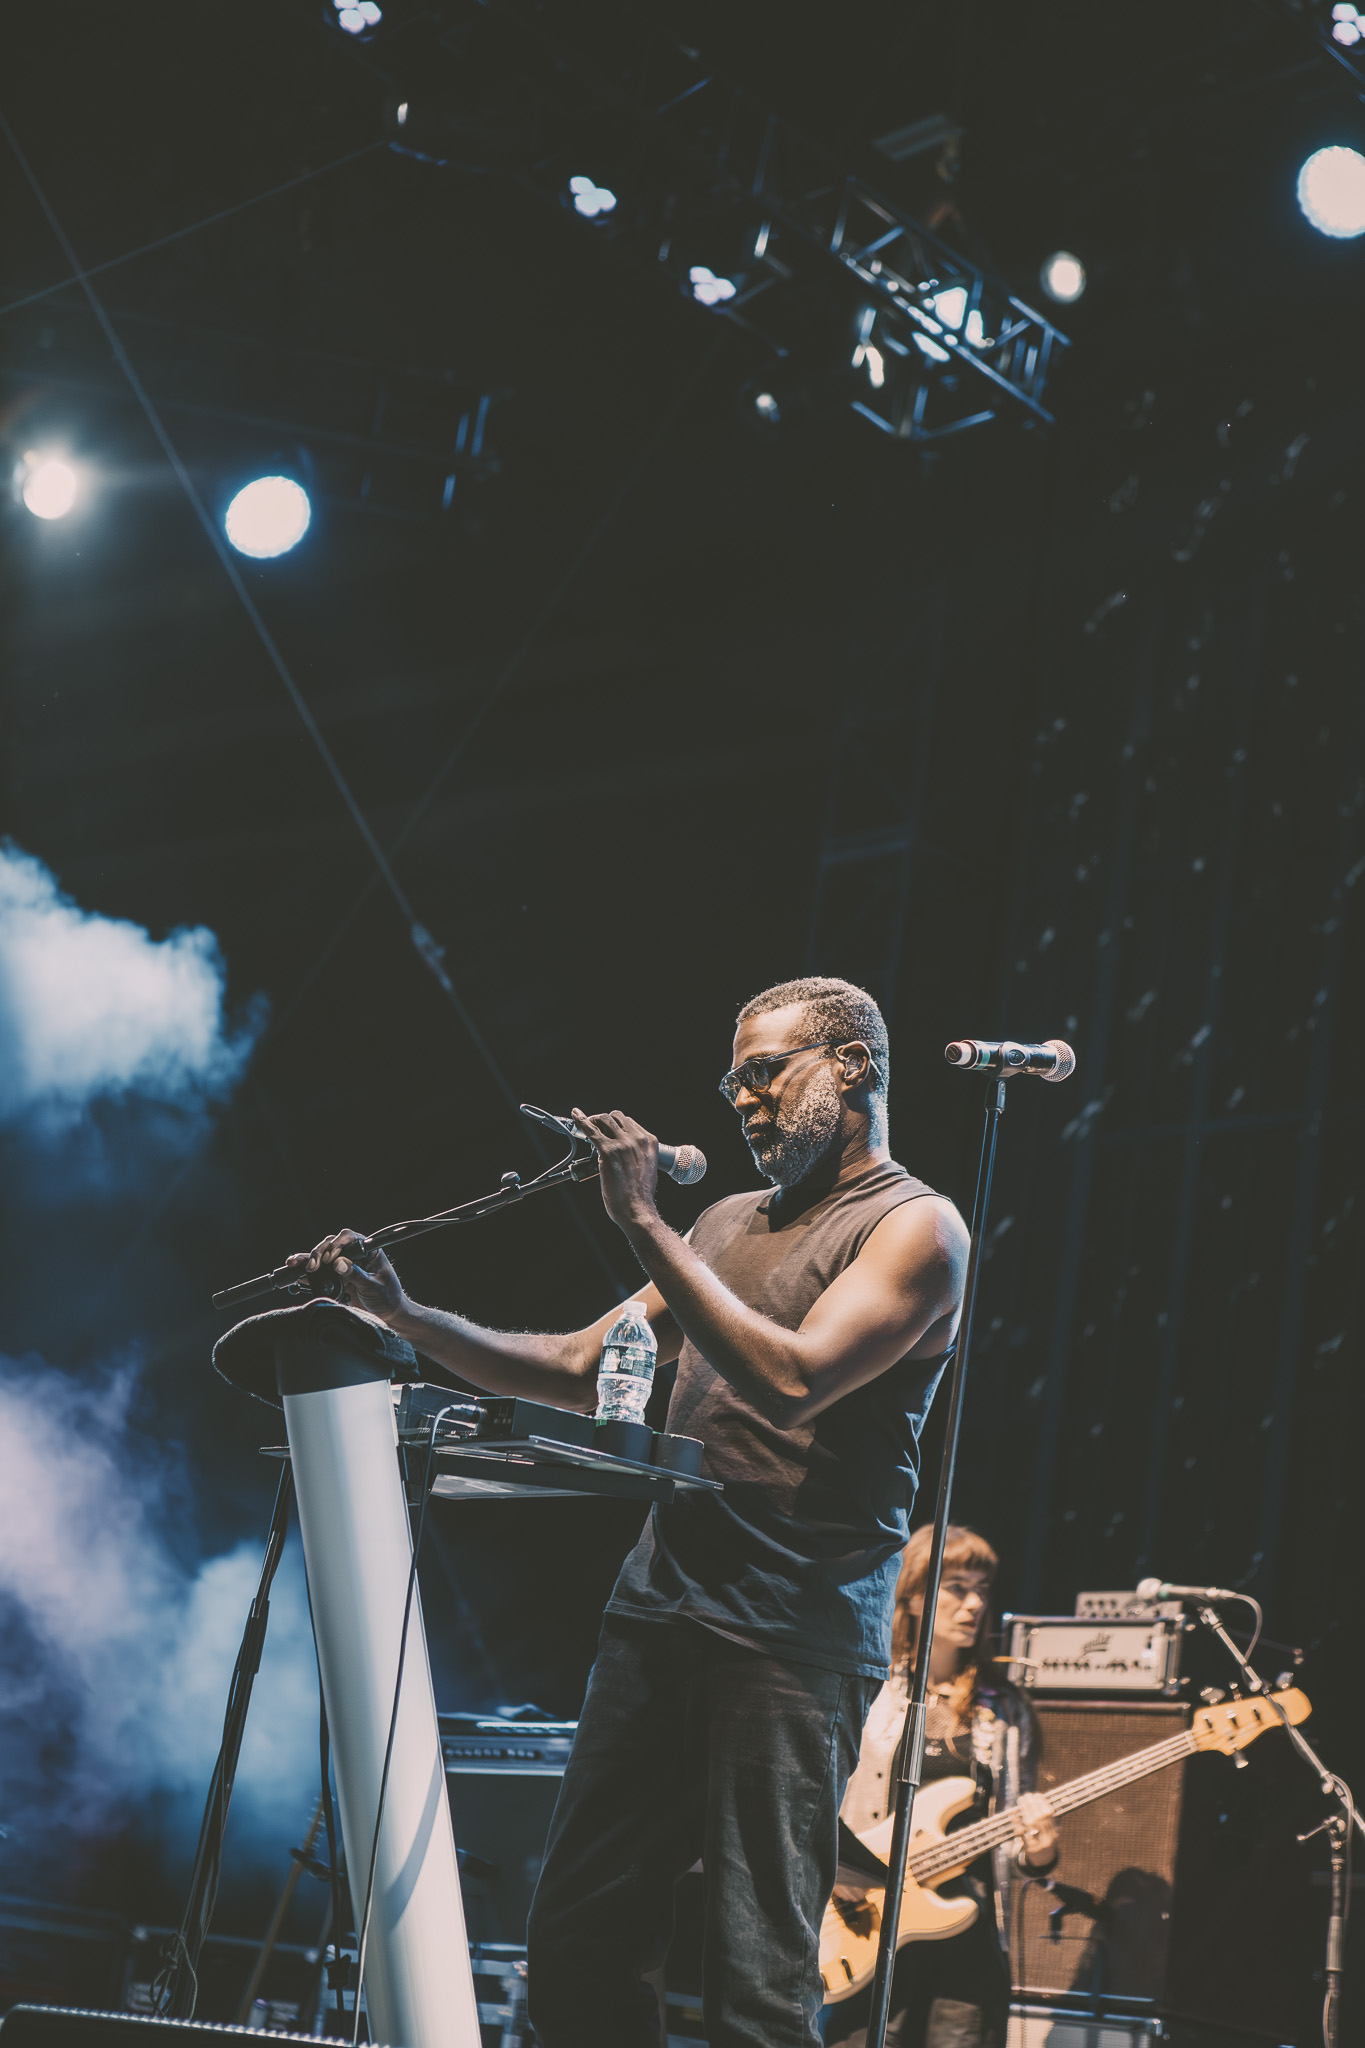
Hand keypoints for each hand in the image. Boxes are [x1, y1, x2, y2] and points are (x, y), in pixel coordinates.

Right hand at [283, 1229, 406, 1324]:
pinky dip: (305, 1269)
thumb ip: (356, 1275)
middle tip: (313, 1266)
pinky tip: (294, 1267)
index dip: (337, 1245)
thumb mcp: (374, 1287)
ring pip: (322, 1255)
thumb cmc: (387, 1297)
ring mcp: (343, 1264)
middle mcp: (354, 1254)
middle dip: (319, 1252)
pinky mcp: (334, 1276)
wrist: (387, 1314)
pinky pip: (318, 1270)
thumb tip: (338, 1263)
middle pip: (331, 1244)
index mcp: (368, 1250)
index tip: (330, 1259)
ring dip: (308, 1258)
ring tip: (295, 1263)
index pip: (350, 1238)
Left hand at [572, 1108, 659, 1233]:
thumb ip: (639, 1155)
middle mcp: (637, 1139)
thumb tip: (626, 1153)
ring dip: (593, 1120)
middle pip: (616, 1117)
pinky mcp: (607, 1151)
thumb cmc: (640, 1195)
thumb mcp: (647, 1168)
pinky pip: (591, 1130)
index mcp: (649, 1142)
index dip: (616, 1125)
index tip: (608, 1130)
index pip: (629, 1122)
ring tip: (586, 1125)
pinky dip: (581, 1121)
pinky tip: (576, 1115)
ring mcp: (622, 1144)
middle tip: (595, 1128)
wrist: (637, 1209)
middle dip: (604, 1120)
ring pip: (603, 1120)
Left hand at [1014, 1791, 1057, 1866]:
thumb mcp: (1052, 1830)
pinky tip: (1013, 1812)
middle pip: (1039, 1820)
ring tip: (1021, 1800)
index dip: (1043, 1804)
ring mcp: (1037, 1844)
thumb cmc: (1046, 1839)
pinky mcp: (1027, 1848)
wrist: (1043, 1861)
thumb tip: (1039, 1797)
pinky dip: (1016, 1822)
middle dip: (1033, 1805)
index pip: (1049, 1816)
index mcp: (1054, 1834)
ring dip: (1025, 1810)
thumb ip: (1048, 1816)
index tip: (1038, 1795)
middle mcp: (1047, 1839)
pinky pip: (1020, 1833)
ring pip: (1031, 1825)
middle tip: (1027, 1795)